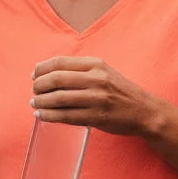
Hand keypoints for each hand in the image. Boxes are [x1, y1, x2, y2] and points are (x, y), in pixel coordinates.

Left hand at [32, 56, 158, 135]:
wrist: (143, 110)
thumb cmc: (120, 91)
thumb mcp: (105, 72)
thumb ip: (82, 71)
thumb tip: (50, 73)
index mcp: (97, 64)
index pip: (61, 62)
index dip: (42, 68)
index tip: (34, 74)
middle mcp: (96, 79)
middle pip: (56, 79)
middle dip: (39, 85)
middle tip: (34, 91)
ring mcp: (96, 98)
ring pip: (58, 98)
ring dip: (41, 102)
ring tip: (35, 104)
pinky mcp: (96, 117)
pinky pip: (65, 116)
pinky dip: (49, 115)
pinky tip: (42, 115)